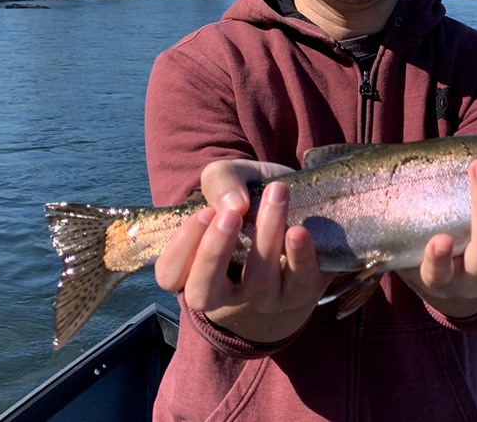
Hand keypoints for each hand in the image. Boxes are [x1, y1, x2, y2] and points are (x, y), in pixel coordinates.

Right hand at [154, 159, 332, 341]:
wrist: (306, 207)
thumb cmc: (254, 199)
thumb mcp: (233, 179)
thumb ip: (221, 181)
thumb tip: (234, 204)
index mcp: (197, 268)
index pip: (170, 275)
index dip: (181, 248)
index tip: (205, 212)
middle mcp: (227, 291)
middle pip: (203, 294)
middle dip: (212, 254)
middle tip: (230, 215)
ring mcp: (265, 297)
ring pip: (257, 283)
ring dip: (264, 238)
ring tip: (276, 195)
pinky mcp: (302, 289)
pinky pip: (299, 282)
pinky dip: (299, 256)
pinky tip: (298, 230)